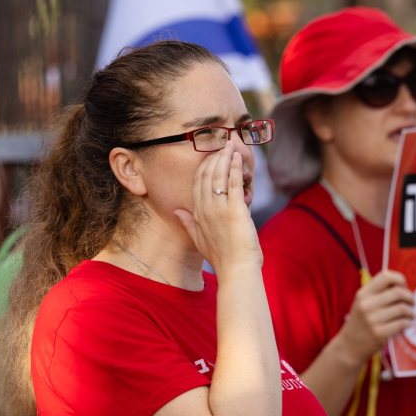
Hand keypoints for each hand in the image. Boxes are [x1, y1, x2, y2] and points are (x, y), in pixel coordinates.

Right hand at [175, 141, 261, 272]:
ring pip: (218, 176)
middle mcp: (205, 209)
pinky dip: (235, 168)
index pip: (196, 183)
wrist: (236, 271)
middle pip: (205, 175)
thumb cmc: (222, 258)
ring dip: (223, 158)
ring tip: (229, 145)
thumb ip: (188, 223)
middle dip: (212, 157)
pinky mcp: (235, 211)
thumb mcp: (199, 240)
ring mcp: (219, 209)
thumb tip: (177, 211)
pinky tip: (237, 157)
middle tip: (220, 144)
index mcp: (197, 214)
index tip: (209, 155)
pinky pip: (233, 183)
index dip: (202, 167)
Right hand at [337, 270, 414, 362]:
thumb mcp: (363, 303)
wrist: (350, 345)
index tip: (403, 287)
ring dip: (411, 311)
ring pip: (402, 308)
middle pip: (398, 292)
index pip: (386, 276)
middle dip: (410, 297)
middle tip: (411, 302)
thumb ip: (379, 293)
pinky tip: (406, 323)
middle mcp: (366, 305)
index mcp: (363, 294)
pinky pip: (402, 323)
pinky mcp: (379, 334)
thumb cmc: (362, 321)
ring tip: (410, 314)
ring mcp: (372, 320)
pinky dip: (408, 322)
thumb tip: (404, 286)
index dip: (400, 280)